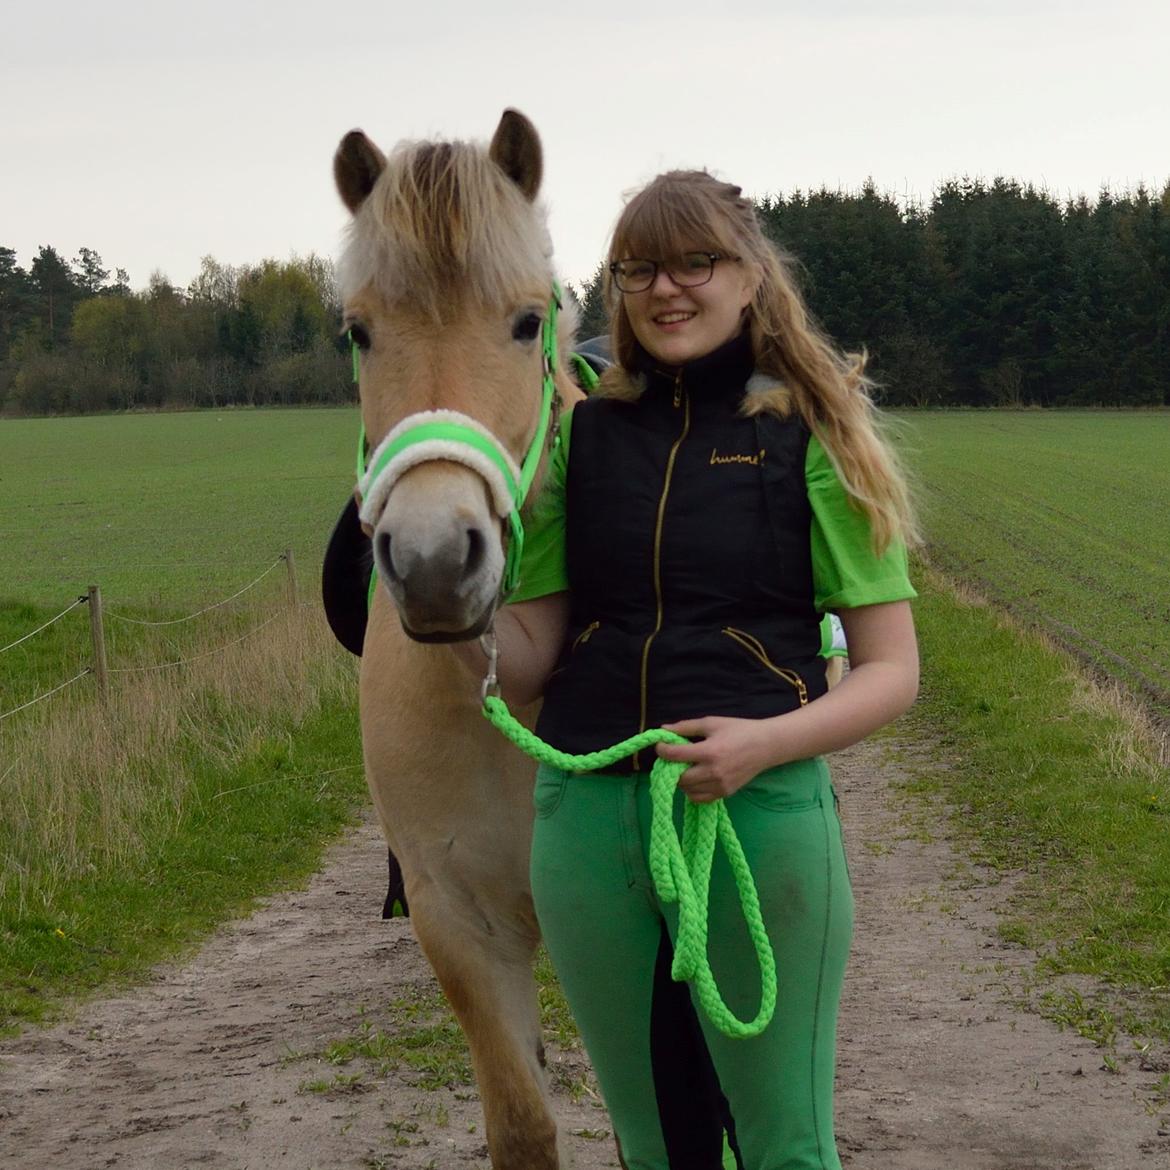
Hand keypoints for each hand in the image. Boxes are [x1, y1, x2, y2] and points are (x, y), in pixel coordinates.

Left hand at [654, 715, 774, 802]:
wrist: (766, 745)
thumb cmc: (738, 730)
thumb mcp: (711, 723)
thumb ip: (685, 727)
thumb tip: (662, 730)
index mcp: (709, 751)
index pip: (675, 756)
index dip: (662, 750)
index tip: (660, 746)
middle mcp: (713, 772)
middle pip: (679, 778)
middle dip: (671, 768)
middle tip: (674, 759)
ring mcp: (720, 785)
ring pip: (687, 790)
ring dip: (681, 780)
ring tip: (686, 768)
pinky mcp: (725, 793)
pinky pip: (700, 798)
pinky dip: (692, 791)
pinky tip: (696, 779)